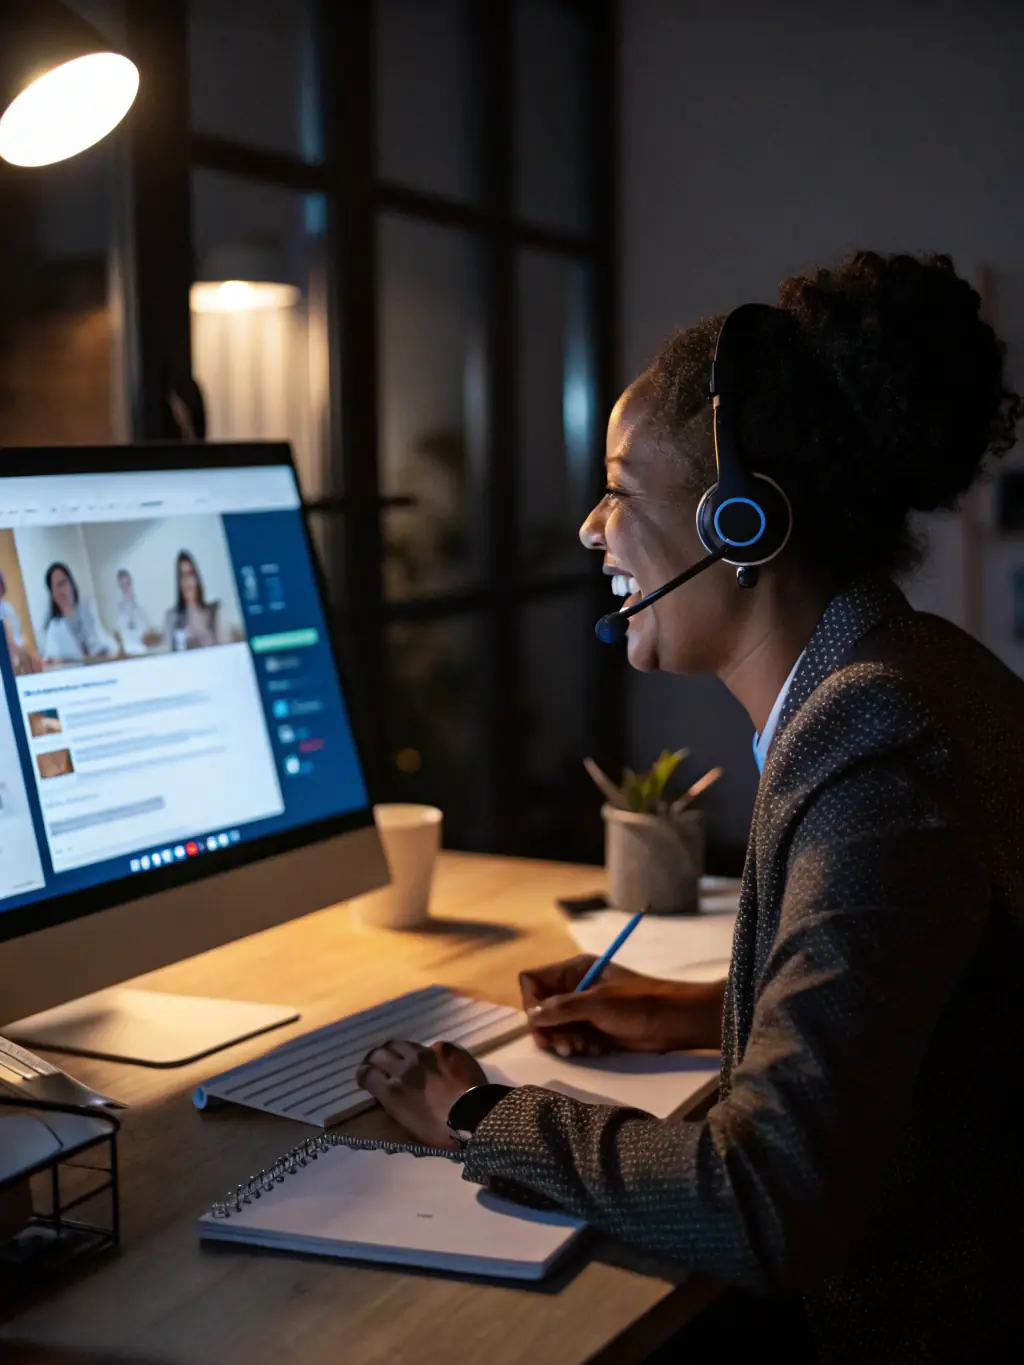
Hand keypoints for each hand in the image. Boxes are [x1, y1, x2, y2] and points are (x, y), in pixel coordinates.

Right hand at [355, 1040, 486, 1148]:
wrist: (476, 1116)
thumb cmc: (441, 1132)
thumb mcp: (410, 1129)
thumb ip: (396, 1109)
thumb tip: (389, 1103)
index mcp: (392, 1091)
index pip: (366, 1074)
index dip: (362, 1075)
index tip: (365, 1078)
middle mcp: (404, 1068)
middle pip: (378, 1054)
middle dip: (374, 1059)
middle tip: (377, 1064)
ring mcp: (425, 1054)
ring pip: (400, 1043)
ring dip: (395, 1050)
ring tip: (399, 1055)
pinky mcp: (444, 1048)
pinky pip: (429, 1046)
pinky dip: (426, 1053)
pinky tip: (433, 1061)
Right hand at [519, 955, 723, 1056]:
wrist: (675, 1022)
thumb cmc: (638, 1004)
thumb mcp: (598, 1002)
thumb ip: (562, 1008)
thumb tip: (532, 1015)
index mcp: (575, 970)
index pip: (534, 981)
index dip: (532, 1002)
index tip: (542, 1022)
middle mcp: (576, 987)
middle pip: (541, 1008)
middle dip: (549, 1029)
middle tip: (565, 1045)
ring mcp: (586, 1010)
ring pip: (556, 1027)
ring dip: (564, 1041)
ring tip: (581, 1048)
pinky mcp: (596, 1030)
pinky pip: (573, 1040)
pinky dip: (579, 1048)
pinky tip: (594, 1050)